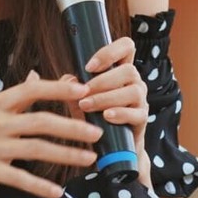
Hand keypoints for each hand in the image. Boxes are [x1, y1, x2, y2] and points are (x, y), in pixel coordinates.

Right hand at [0, 71, 102, 197]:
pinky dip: (39, 186)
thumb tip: (37, 76)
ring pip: (36, 150)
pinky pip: (18, 179)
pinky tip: (58, 193)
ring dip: (66, 155)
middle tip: (97, 132)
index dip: (59, 89)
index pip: (33, 90)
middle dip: (73, 127)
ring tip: (89, 159)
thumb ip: (13, 96)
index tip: (84, 90)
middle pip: (41, 121)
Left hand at [74, 36, 151, 186]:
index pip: (126, 47)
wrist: (109, 150)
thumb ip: (67, 88)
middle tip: (83, 92)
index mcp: (119, 70)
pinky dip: (120, 113)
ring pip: (133, 90)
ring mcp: (140, 100)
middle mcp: (133, 82)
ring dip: (107, 97)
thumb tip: (55, 77)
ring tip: (87, 106)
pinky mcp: (142, 119)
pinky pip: (137, 113)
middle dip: (103, 81)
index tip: (89, 66)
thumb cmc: (92, 119)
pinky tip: (106, 117)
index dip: (110, 51)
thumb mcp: (76, 100)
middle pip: (129, 69)